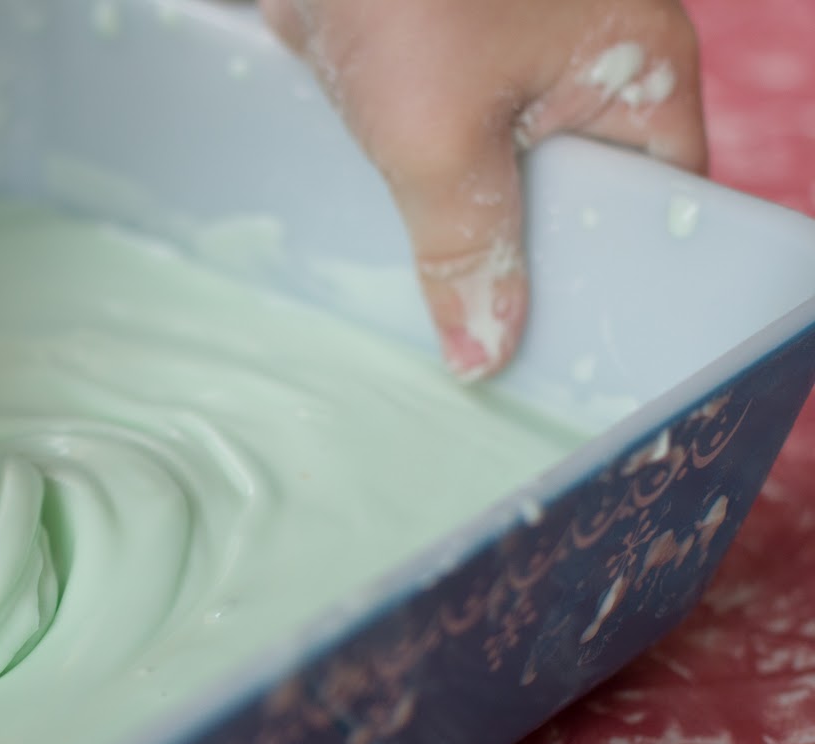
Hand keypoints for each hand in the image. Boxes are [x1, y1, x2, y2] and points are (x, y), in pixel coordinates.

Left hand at [262, 0, 706, 379]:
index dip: (621, 286)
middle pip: (575, 205)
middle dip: (531, 278)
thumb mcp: (438, 141)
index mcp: (633, 72)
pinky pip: (445, 161)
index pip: (659, 205)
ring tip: (439, 342)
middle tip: (492, 367)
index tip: (575, 361)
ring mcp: (510, 70)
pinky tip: (390, 274)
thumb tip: (487, 355)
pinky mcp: (440, 72)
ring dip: (466, 248)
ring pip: (502, 190)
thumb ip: (466, 250)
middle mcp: (586, 71)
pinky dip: (419, 209)